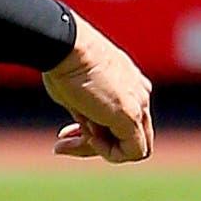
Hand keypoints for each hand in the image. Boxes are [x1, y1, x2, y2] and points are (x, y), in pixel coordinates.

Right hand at [41, 11, 152, 163]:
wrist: (64, 46)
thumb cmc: (62, 61)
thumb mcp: (75, 91)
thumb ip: (86, 111)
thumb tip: (86, 129)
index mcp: (128, 83)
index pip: (118, 119)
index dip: (92, 131)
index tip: (65, 131)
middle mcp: (140, 94)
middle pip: (127, 135)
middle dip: (94, 144)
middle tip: (61, 144)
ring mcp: (139, 105)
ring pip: (132, 146)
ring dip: (97, 150)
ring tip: (67, 140)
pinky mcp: (131, 116)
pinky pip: (133, 151)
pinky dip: (109, 153)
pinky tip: (89, 136)